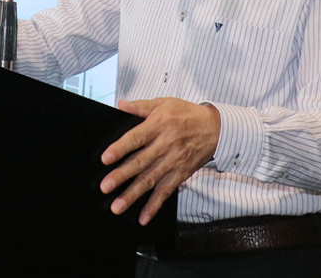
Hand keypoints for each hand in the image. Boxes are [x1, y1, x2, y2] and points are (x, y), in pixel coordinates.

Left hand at [99, 97, 219, 224]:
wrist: (216, 129)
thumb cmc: (187, 114)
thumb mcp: (164, 103)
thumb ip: (141, 106)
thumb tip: (121, 105)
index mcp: (158, 125)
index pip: (136, 138)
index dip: (120, 148)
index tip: (106, 158)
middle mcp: (165, 145)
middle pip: (140, 162)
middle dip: (121, 176)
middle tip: (105, 187)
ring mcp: (173, 162)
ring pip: (150, 180)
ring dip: (133, 194)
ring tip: (117, 206)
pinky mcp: (180, 174)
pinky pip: (166, 192)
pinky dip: (154, 206)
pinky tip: (143, 217)